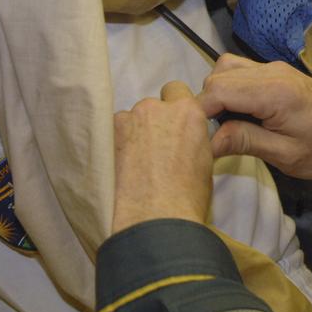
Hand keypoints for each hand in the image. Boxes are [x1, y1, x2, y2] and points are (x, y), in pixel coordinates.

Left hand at [111, 81, 213, 233]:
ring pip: (131, 119)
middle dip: (153, 122)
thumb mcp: (204, 161)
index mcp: (188, 111)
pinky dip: (116, 144)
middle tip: (154, 150)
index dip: (175, 109)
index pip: (177, 91)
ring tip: (135, 163)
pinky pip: (112, 132)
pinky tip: (120, 166)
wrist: (155, 220)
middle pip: (153, 105)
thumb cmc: (187, 198)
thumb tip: (183, 141)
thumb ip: (191, 139)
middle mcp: (158, 107)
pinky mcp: (107, 134)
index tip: (172, 127)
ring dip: (133, 133)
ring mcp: (130, 118)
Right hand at [200, 55, 311, 179]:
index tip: (198, 137)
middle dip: (207, 104)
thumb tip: (206, 142)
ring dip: (218, 93)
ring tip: (226, 124)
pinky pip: (241, 70)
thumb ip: (244, 142)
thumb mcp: (284, 154)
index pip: (217, 90)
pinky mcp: (276, 71)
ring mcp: (274, 67)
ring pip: (226, 68)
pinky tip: (239, 113)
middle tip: (212, 134)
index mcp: (274, 91)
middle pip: (218, 76)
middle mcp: (271, 71)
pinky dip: (231, 87)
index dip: (200, 113)